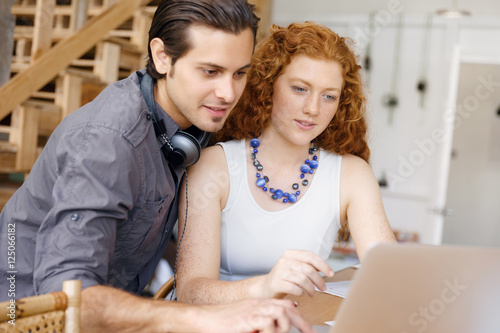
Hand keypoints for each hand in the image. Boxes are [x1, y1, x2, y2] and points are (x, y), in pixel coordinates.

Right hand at [197, 298, 313, 332]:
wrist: (202, 319)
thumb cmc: (221, 323)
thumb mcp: (246, 324)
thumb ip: (261, 325)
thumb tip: (275, 330)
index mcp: (259, 305)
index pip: (285, 306)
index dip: (299, 318)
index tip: (309, 329)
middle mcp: (258, 305)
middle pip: (287, 308)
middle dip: (301, 322)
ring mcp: (253, 311)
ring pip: (281, 314)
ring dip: (282, 329)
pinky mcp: (247, 318)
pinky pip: (267, 324)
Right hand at [259, 250, 333, 297]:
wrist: (265, 287)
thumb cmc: (284, 278)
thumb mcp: (295, 267)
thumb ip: (308, 265)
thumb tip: (326, 269)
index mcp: (290, 254)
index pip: (311, 256)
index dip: (323, 265)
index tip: (331, 274)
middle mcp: (284, 260)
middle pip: (308, 269)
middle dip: (319, 280)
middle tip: (323, 288)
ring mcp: (279, 271)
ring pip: (303, 279)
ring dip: (311, 288)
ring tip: (313, 293)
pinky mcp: (276, 283)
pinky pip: (294, 288)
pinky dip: (301, 292)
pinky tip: (302, 294)